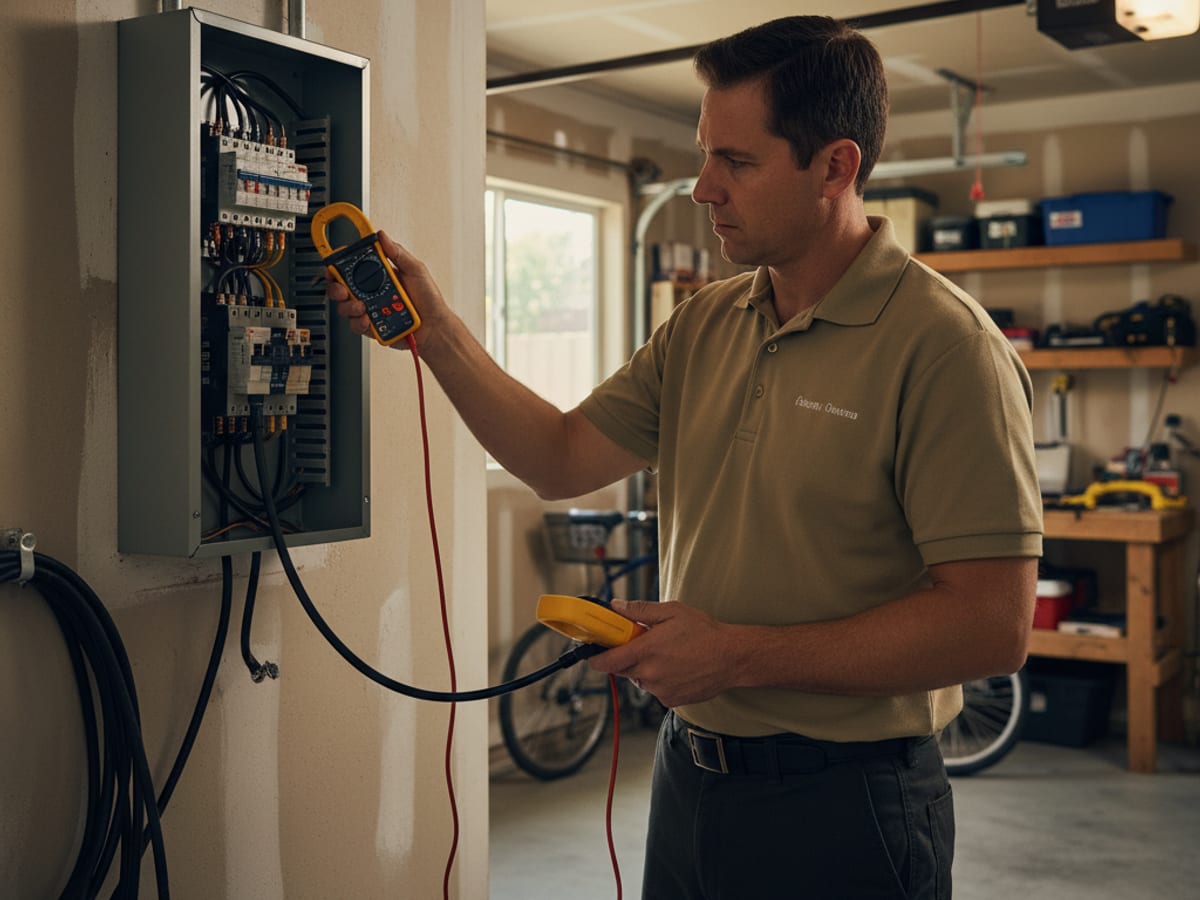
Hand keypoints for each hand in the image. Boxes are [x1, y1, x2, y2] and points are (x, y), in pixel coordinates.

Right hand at [325, 231, 451, 352]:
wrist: (434, 327)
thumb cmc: (429, 299)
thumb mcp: (416, 270)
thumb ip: (398, 253)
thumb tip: (382, 236)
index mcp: (379, 275)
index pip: (352, 266)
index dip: (339, 263)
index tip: (334, 263)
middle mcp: (371, 291)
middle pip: (341, 287)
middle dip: (336, 287)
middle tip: (342, 290)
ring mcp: (370, 309)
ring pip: (345, 306)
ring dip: (348, 306)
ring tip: (362, 307)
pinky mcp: (371, 326)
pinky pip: (356, 325)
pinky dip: (358, 322)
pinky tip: (368, 319)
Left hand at [587, 599, 739, 708]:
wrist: (732, 658)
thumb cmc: (705, 633)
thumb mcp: (671, 612)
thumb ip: (640, 610)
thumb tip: (617, 606)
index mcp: (646, 650)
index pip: (607, 661)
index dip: (596, 658)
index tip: (593, 653)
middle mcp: (650, 673)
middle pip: (623, 669)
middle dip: (627, 657)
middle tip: (644, 644)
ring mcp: (660, 689)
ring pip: (641, 680)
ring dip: (646, 669)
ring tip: (668, 655)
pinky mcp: (671, 700)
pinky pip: (656, 690)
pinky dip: (661, 680)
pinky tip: (677, 668)